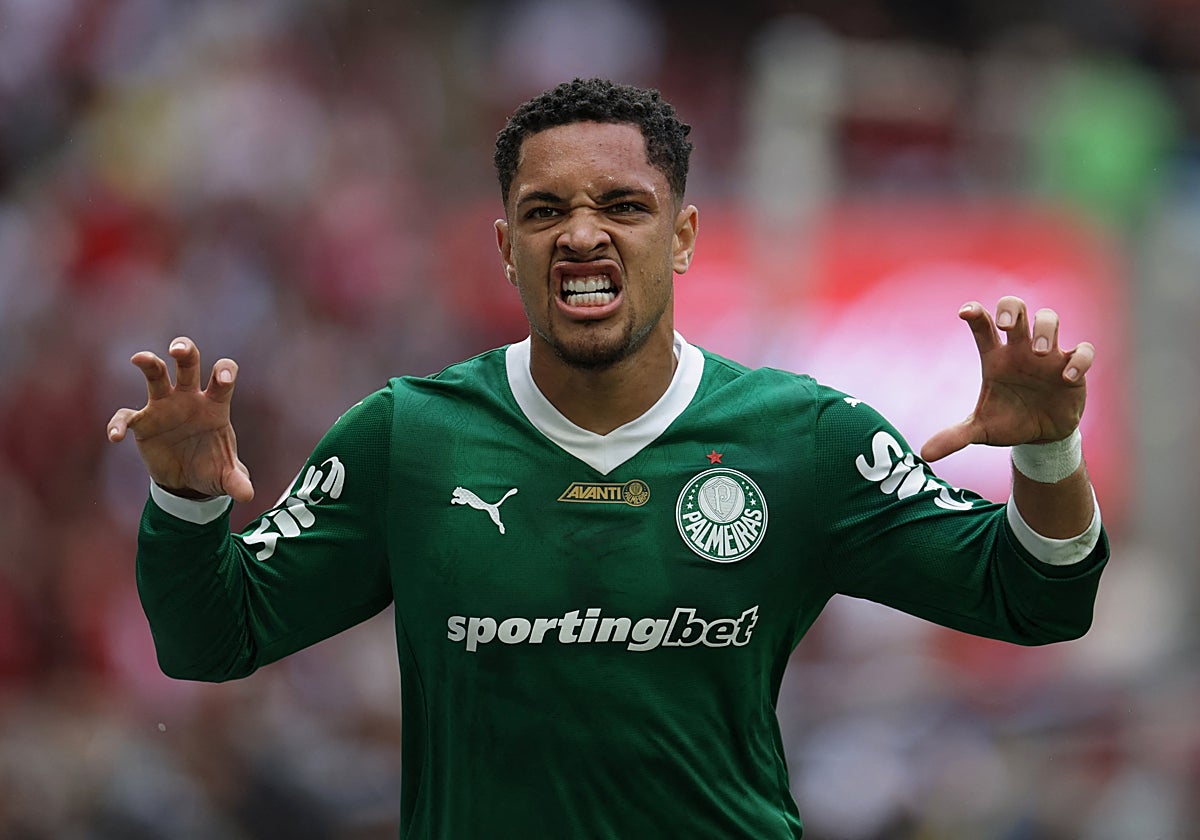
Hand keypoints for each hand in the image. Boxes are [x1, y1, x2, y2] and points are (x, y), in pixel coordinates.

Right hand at [106, 337, 253, 501]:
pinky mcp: (143, 422)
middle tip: (178, 349)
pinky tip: (115, 436)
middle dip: (185, 351)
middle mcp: (190, 398)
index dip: (224, 372)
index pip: (222, 378)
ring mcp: (164, 406)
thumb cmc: (211, 468)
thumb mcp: (226, 477)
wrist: (187, 481)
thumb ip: (237, 482)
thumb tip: (248, 495)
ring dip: (149, 363)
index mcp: (215, 405)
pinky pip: (126, 416)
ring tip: (139, 358)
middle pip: (188, 364)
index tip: (223, 378)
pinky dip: (118, 423)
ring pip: (156, 375)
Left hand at [921, 297, 1094, 462]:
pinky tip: (1066, 377)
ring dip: (1045, 329)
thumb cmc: (1008, 423)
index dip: (976, 313)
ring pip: (1050, 319)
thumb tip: (925, 454)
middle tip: (1006, 325)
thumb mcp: (980, 430)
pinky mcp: (1073, 368)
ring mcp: (1049, 356)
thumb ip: (955, 436)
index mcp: (996, 358)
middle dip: (1011, 310)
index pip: (983, 327)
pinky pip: (1082, 351)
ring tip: (1040, 352)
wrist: (1040, 437)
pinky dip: (1078, 360)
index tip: (965, 312)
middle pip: (1016, 310)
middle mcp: (1021, 350)